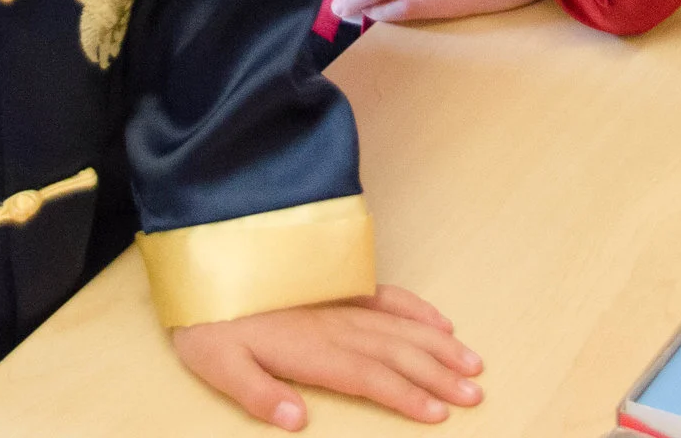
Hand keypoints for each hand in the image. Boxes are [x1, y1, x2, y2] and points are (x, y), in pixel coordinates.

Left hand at [170, 284, 483, 429]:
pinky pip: (386, 296)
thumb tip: (296, 421)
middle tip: (475, 394)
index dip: (406, 396)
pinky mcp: (337, 286)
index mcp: (310, 349)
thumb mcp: (218, 365)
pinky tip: (439, 322)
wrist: (205, 259)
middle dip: (439, 375)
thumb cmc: (209, 321)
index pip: (369, 377)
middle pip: (397, 352)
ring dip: (438, 346)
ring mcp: (339, 303)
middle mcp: (333, 325)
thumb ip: (257, 394)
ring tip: (472, 363)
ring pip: (400, 326)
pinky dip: (416, 308)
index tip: (440, 414)